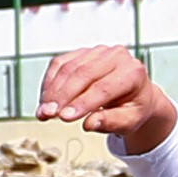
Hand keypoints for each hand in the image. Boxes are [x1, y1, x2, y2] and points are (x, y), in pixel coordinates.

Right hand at [38, 48, 176, 151]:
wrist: (134, 93)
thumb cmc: (132, 108)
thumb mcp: (129, 121)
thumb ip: (111, 123)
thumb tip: (89, 124)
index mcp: (133, 72)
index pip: (104, 88)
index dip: (83, 103)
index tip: (65, 117)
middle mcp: (116, 56)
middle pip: (83, 74)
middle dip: (62, 96)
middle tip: (47, 114)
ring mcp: (97, 51)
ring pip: (68, 68)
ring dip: (52, 91)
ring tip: (43, 112)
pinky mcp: (82, 52)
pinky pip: (60, 64)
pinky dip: (49, 82)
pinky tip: (45, 100)